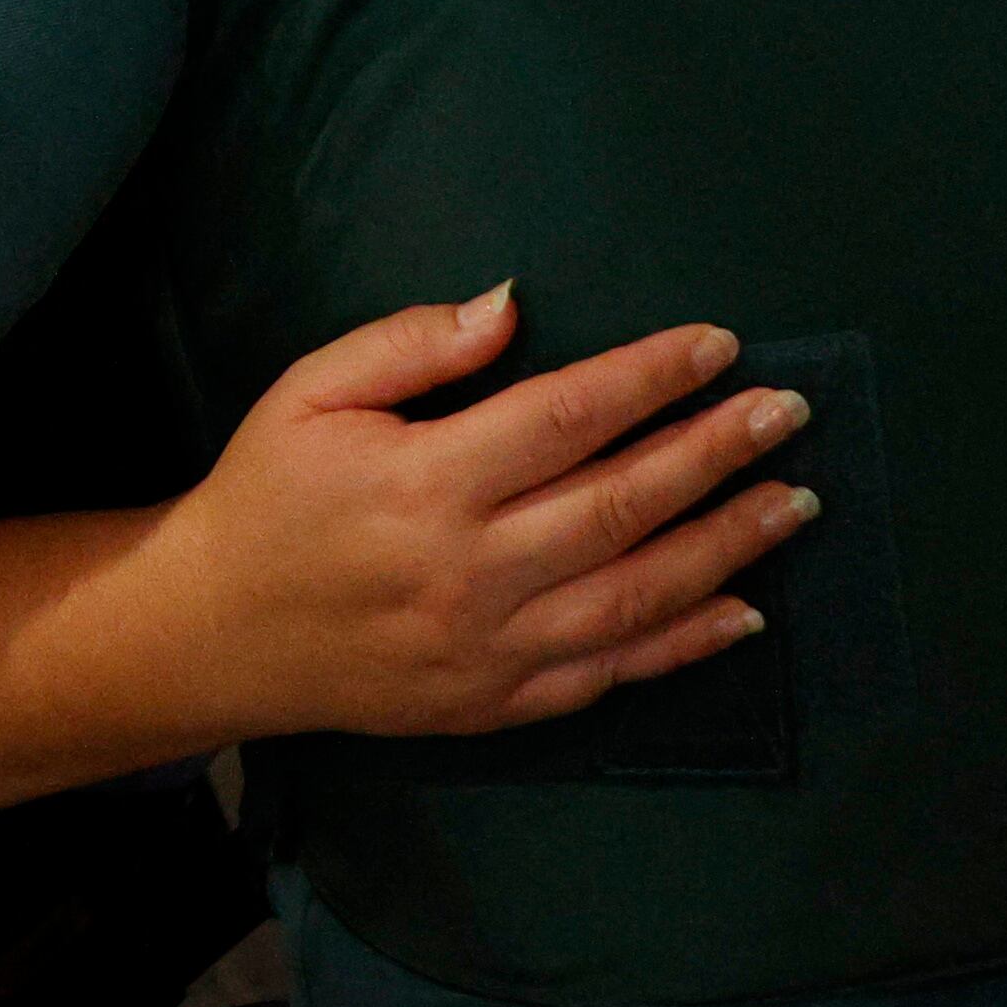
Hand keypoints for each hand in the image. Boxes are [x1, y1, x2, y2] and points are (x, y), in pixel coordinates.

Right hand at [149, 283, 817, 741]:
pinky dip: (683, 646)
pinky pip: (608, 676)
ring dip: (726, 547)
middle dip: (716, 454)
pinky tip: (744, 612)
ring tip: (793, 501)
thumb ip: (414, 342)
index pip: (566, 418)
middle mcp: (468, 571)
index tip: (719, 345)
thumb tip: (513, 301)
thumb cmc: (267, 493)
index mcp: (425, 481)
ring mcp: (487, 649)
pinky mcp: (493, 705)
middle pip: (622, 504)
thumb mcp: (312, 390)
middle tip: (788, 413)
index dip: (650, 378)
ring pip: (635, 596)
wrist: (213, 633)